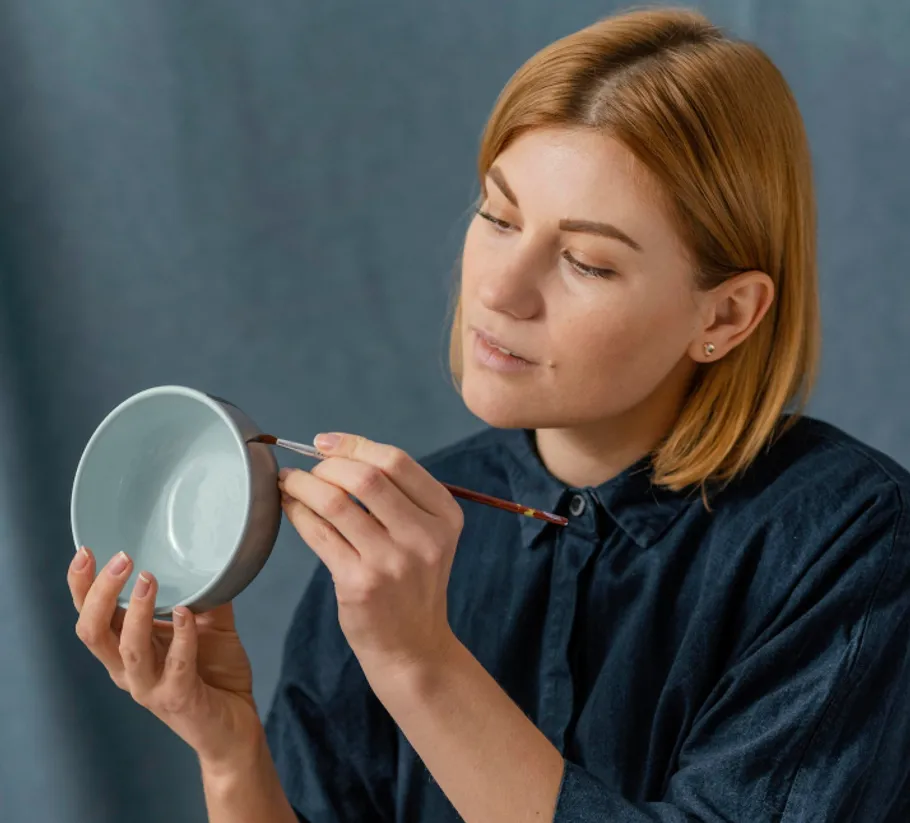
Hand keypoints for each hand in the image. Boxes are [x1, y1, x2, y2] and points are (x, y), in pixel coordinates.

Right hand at [68, 547, 263, 770]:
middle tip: (121, 558)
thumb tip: (213, 557)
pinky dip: (179, 637)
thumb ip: (203, 596)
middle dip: (100, 593)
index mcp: (126, 650)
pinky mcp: (179, 699)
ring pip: (127, 649)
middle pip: (93, 631)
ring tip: (148, 578)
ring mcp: (151, 687)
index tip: (86, 551)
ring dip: (137, 611)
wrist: (235, 728)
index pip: (90, 617)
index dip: (81, 586)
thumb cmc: (215, 674)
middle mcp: (129, 670)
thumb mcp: (208, 626)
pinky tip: (185, 614)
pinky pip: (176, 665)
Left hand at [279, 432, 464, 678]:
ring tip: (289, 481)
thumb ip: (398, 496)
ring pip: (337, 503)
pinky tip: (289, 506)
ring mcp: (392, 562)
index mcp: (445, 515)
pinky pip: (319, 534)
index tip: (326, 442)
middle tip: (309, 469)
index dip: (354, 445)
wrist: (414, 648)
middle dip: (327, 465)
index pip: (397, 461)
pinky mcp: (360, 584)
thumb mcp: (427, 536)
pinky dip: (298, 512)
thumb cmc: (412, 584)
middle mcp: (424, 536)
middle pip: (367, 477)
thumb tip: (337, 452)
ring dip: (304, 485)